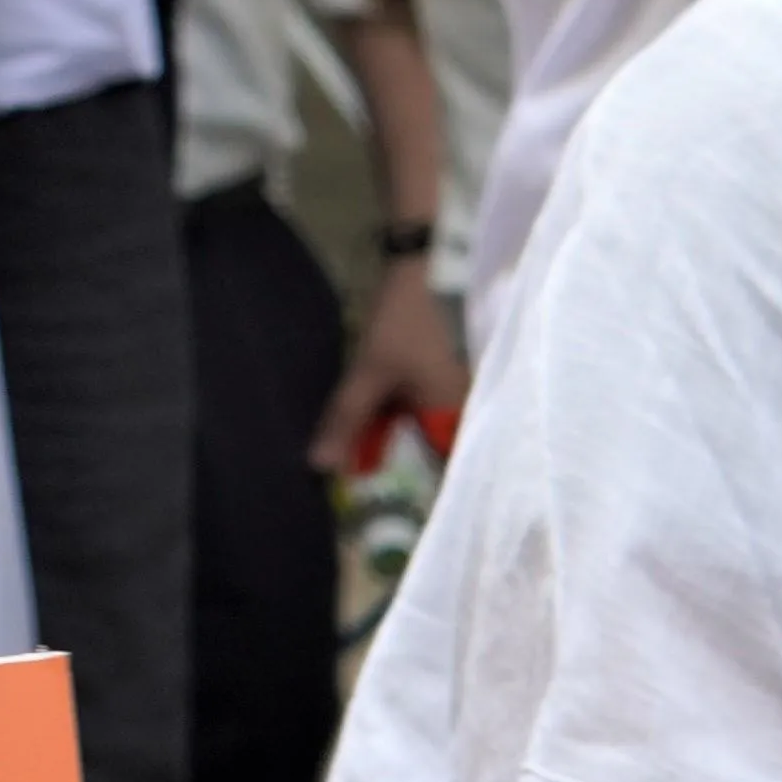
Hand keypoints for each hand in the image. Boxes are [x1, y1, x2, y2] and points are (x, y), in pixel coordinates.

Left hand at [310, 262, 474, 475]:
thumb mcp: (369, 373)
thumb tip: (319, 467)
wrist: (420, 266)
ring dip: (391, 444)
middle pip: (430, 455)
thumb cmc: (404, 322)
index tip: (388, 516)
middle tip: (360, 491)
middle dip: (398, 471)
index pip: (446, 474)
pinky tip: (369, 430)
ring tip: (359, 463)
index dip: (419, 496)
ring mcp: (451, 395)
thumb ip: (346, 421)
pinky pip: (415, 413)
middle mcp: (463, 411)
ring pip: (419, 433)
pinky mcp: (436, 380)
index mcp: (458, 417)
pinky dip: (392, 420)